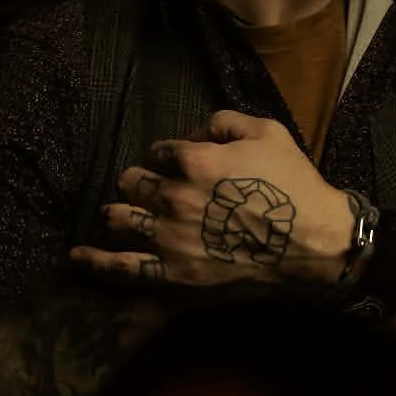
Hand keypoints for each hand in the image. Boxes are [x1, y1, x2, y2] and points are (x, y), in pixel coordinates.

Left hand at [69, 110, 355, 290]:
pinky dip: (97, 262)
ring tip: (116, 215)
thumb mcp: (268, 132)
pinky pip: (124, 268)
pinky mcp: (175, 274)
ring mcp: (170, 238)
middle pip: (133, 182)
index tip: (180, 163)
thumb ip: (224, 121)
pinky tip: (78, 256)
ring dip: (117, 213)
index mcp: (193, 159)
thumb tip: (196, 131)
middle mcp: (174, 197)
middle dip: (138, 182)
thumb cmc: (297, 186)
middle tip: (147, 189)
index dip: (169, 155)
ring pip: (121, 218)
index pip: (159, 150)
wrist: (316, 244)